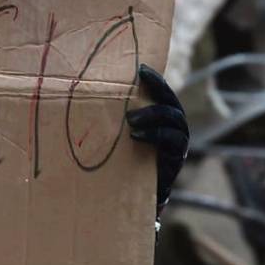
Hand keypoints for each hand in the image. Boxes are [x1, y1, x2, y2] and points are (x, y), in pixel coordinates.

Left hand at [126, 64, 187, 220]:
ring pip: (175, 123)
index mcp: (165, 119)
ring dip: (154, 118)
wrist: (131, 195)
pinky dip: (154, 137)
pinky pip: (171, 145)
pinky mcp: (175, 162)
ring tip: (131, 121)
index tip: (140, 69)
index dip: (156, 81)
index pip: (164, 94)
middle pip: (173, 107)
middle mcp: (176, 129)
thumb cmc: (122, 160)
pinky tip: (135, 136)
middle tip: (131, 100)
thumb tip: (86, 91)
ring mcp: (178, 146)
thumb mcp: (122, 136)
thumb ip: (118, 117)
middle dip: (156, 99)